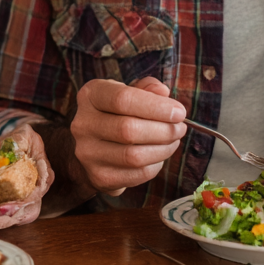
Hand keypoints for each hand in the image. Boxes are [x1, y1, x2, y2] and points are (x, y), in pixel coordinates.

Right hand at [69, 77, 185, 194]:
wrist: (93, 147)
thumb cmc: (116, 114)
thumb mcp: (128, 92)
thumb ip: (146, 88)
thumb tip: (162, 92)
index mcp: (90, 96)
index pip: (122, 99)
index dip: (156, 106)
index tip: (179, 112)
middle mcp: (83, 124)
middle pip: (129, 129)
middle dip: (164, 130)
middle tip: (180, 128)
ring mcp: (87, 153)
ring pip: (134, 156)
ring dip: (163, 149)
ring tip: (173, 141)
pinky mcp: (99, 176)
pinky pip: (136, 174)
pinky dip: (155, 165)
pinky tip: (159, 156)